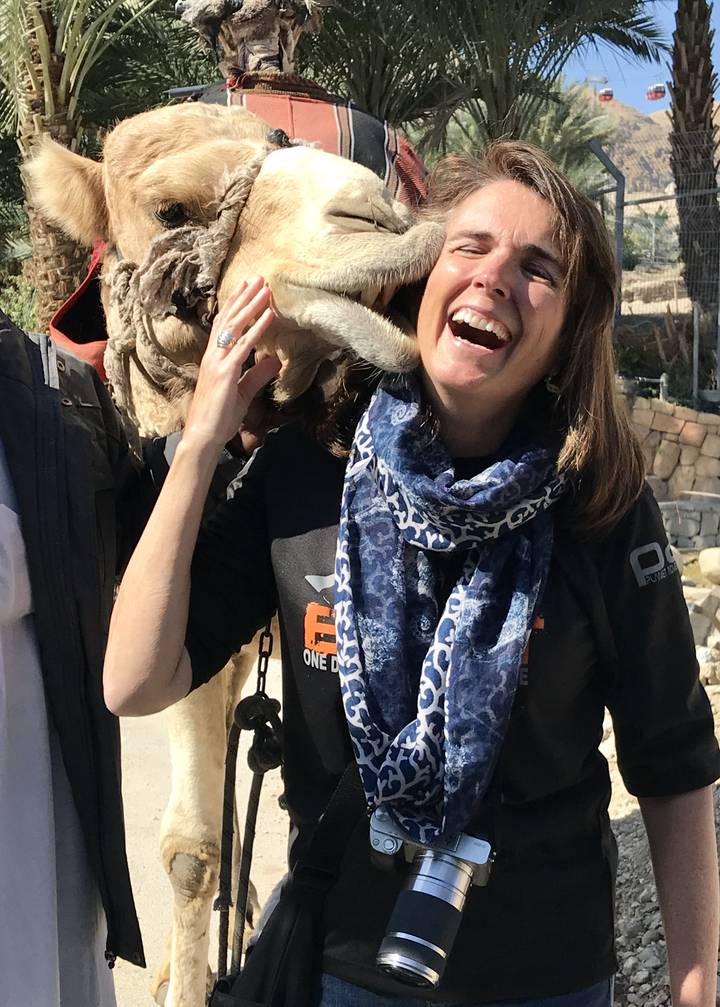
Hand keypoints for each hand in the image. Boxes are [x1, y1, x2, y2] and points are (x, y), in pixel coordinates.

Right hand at [182, 276, 280, 452]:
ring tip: (265, 288)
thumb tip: (274, 359)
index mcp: (215, 358)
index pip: (224, 325)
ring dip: (251, 305)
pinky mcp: (226, 373)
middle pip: (229, 319)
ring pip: (234, 327)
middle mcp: (214, 356)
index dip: (235, 304)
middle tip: (257, 278)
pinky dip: (257, 330)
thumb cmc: (220, 416)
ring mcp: (218, 363)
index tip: (246, 287)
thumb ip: (257, 374)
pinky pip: (243, 347)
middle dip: (244, 297)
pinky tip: (268, 316)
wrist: (204, 436)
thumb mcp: (244, 392)